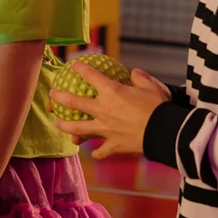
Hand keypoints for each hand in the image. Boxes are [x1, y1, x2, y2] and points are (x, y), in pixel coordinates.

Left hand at [51, 65, 171, 158]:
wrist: (165, 132)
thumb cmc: (159, 107)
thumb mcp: (152, 86)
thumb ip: (140, 78)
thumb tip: (134, 73)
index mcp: (112, 92)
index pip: (91, 76)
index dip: (80, 69)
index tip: (74, 65)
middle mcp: (103, 110)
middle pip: (74, 103)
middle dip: (59, 97)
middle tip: (52, 94)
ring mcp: (105, 130)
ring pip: (78, 129)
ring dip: (65, 126)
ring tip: (57, 123)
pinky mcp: (113, 146)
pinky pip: (101, 151)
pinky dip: (97, 152)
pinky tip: (95, 152)